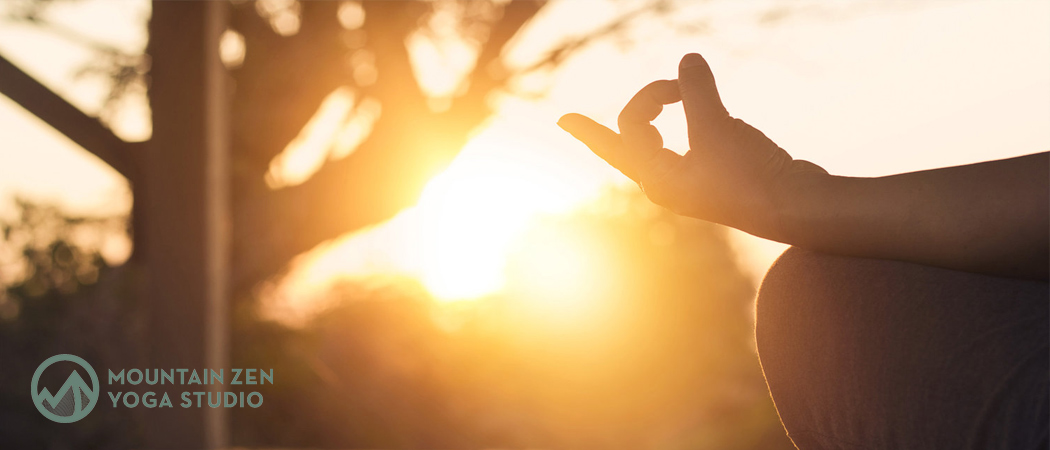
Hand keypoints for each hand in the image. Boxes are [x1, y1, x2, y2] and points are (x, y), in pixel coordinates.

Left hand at [558, 53, 825, 239]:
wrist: (796, 207)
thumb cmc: (750, 173)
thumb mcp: (717, 127)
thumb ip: (696, 93)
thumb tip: (687, 59)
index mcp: (658, 179)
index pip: (618, 140)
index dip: (589, 129)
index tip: (562, 119)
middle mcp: (669, 185)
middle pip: (634, 139)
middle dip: (635, 112)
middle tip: (642, 100)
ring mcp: (692, 183)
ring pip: (660, 142)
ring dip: (663, 114)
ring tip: (677, 95)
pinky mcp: (716, 176)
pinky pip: (687, 144)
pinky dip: (691, 122)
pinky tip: (702, 112)